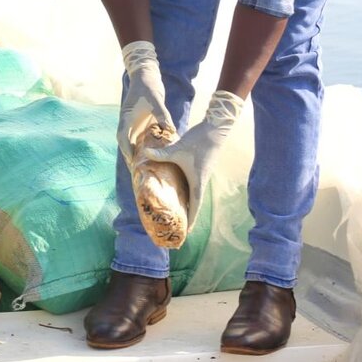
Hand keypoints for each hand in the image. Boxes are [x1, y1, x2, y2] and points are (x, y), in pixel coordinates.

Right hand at [118, 41, 176, 165]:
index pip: (123, 137)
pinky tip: (154, 154)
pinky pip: (142, 136)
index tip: (131, 160)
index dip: (126, 149)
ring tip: (143, 167)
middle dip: (130, 155)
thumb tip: (170, 129)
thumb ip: (162, 114)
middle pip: (126, 142)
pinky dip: (145, 146)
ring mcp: (134, 122)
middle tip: (136, 170)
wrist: (146, 75)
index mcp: (127, 117)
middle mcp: (128, 122)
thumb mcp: (156, 100)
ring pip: (133, 141)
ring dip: (136, 152)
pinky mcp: (142, 122)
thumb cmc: (148, 86)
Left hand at [142, 90, 242, 230]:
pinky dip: (186, 192)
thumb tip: (145, 154)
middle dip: (187, 216)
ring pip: (194, 194)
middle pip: (194, 203)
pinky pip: (193, 184)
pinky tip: (178, 191)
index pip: (194, 206)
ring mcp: (201, 174)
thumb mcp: (178, 148)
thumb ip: (161, 154)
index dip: (191, 219)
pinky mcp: (200, 168)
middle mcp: (201, 181)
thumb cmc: (198, 141)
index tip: (188, 232)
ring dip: (187, 204)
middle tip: (180, 228)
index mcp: (197, 181)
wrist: (216, 129)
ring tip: (178, 214)